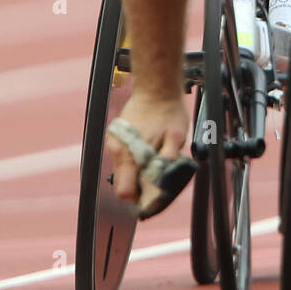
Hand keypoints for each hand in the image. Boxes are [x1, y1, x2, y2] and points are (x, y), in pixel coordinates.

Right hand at [106, 91, 190, 209]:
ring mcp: (115, 144)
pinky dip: (137, 162)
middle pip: (125, 184)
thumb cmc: (168, 111)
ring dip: (140, 173)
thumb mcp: (175, 140)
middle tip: (160, 181)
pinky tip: (151, 152)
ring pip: (125, 171)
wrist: (157, 88)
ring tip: (158, 161)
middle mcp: (117, 150)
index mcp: (128, 154)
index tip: (154, 201)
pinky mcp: (117, 138)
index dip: (141, 200)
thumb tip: (162, 186)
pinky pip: (125, 159)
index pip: (126, 191)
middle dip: (141, 188)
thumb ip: (166, 164)